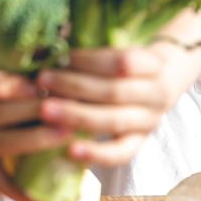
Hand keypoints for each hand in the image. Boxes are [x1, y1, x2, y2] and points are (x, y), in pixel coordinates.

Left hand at [35, 46, 177, 166]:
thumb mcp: (117, 48)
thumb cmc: (124, 62)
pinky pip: (120, 153)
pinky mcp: (139, 142)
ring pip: (113, 121)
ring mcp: (149, 120)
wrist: (159, 83)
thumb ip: (89, 49)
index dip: (89, 60)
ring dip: (76, 115)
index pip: (123, 62)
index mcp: (152, 64)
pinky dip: (95, 153)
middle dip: (74, 86)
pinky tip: (69, 150)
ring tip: (44, 109)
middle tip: (41, 80)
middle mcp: (156, 94)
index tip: (60, 57)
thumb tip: (48, 47)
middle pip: (113, 92)